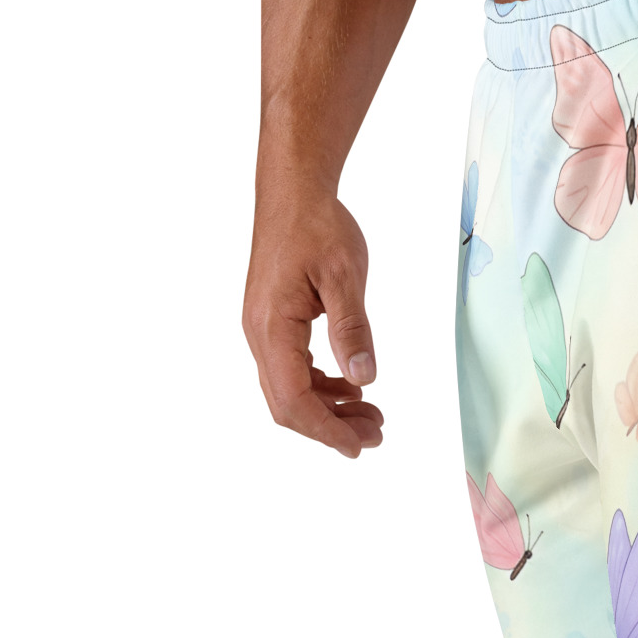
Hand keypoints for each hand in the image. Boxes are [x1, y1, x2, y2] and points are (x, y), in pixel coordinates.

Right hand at [242, 184, 385, 458]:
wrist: (293, 192)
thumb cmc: (318, 226)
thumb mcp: (344, 276)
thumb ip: (353, 329)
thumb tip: (365, 378)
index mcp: (272, 326)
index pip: (293, 398)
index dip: (326, 429)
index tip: (359, 446)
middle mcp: (260, 334)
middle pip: (287, 403)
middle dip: (331, 426)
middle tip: (376, 433)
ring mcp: (264, 330)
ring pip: (290, 390)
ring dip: (330, 409)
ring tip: (372, 415)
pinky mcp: (274, 324)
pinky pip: (293, 369)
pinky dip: (322, 387)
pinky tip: (352, 386)